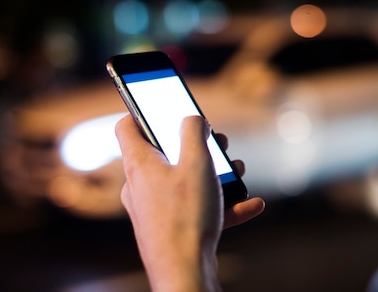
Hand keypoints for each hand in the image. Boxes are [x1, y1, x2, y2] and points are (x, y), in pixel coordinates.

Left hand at [115, 115, 264, 290]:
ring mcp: (154, 209)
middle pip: (163, 152)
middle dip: (195, 144)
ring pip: (183, 180)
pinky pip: (196, 208)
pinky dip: (221, 203)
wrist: (184, 272)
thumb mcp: (197, 163)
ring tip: (238, 170)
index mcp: (139, 164)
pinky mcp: (170, 228)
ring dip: (212, 173)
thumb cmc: (186, 216)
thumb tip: (193, 118)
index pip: (127, 126)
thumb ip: (195, 132)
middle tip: (217, 141)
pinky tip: (251, 204)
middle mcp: (140, 186)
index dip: (141, 110)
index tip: (162, 104)